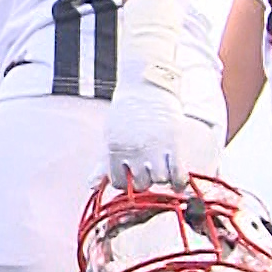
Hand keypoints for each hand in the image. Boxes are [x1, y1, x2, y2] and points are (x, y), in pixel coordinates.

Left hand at [105, 62, 188, 190]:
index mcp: (115, 149)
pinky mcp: (173, 143)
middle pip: (141, 184)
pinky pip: (178, 173)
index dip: (126, 181)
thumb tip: (92, 186)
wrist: (147, 85)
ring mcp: (155, 148)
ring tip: (163, 168)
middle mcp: (134, 151)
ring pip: (160, 180)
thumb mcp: (111, 136)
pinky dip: (179, 182)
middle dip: (145, 180)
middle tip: (149, 169)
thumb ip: (104, 163)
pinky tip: (178, 182)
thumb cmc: (127, 111)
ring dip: (162, 178)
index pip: (118, 182)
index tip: (132, 174)